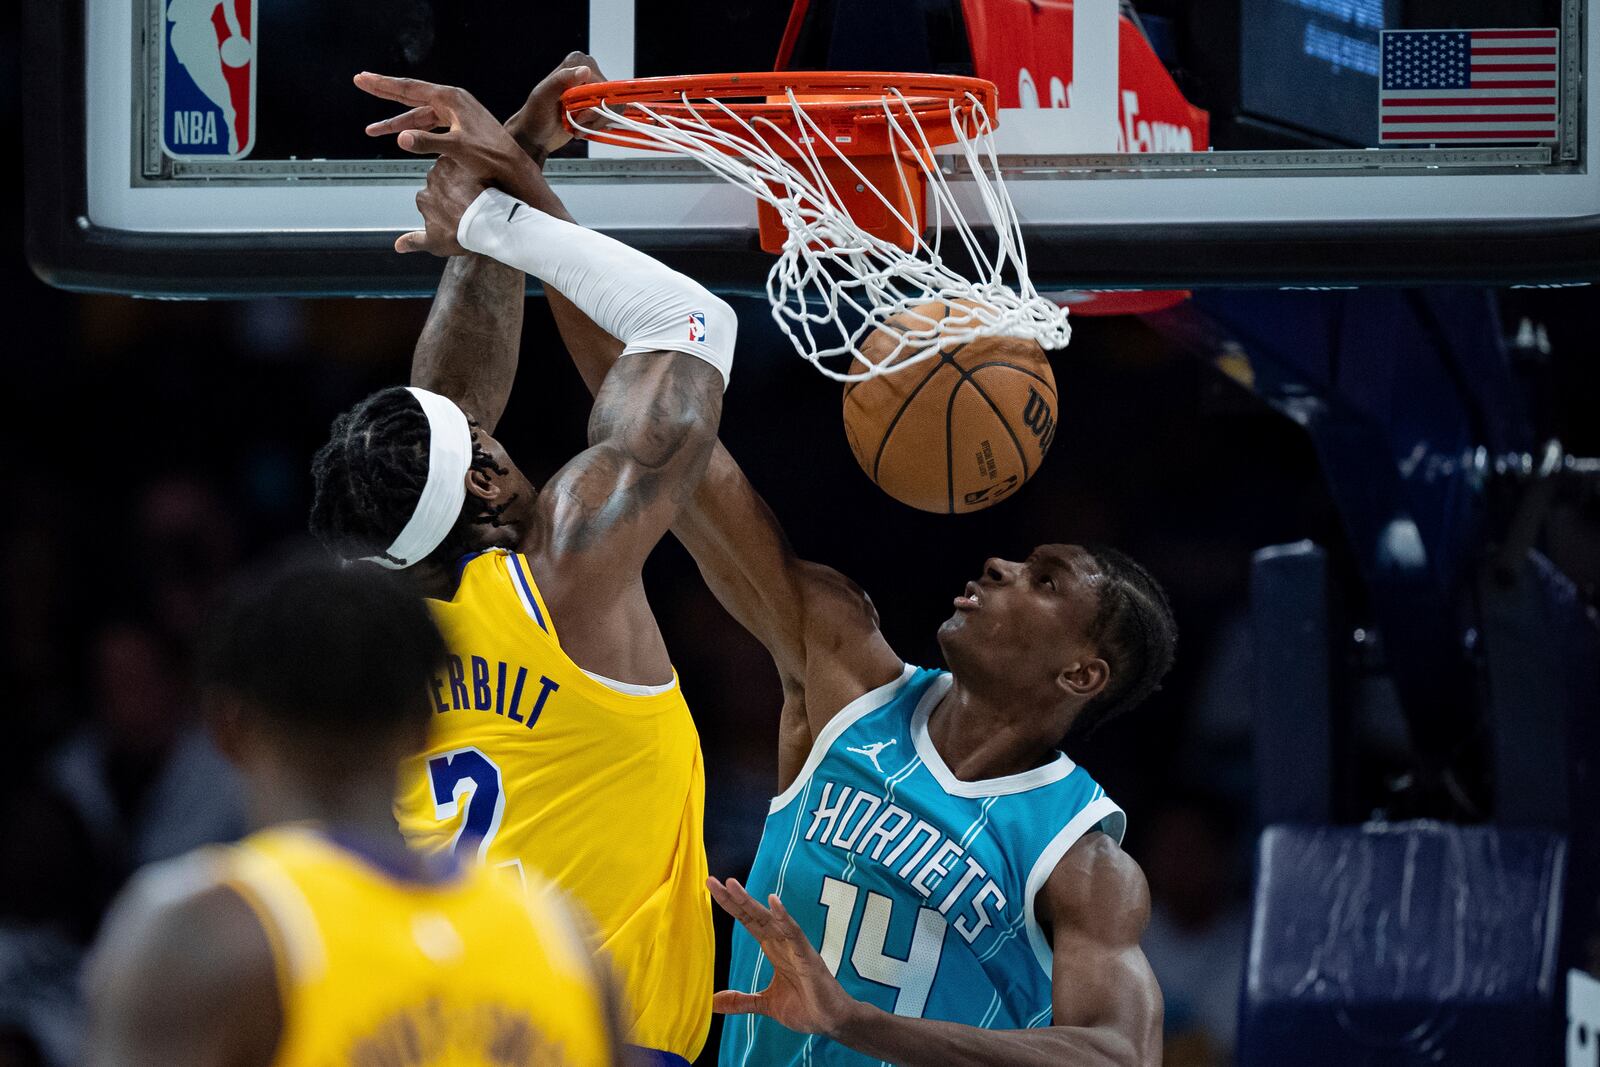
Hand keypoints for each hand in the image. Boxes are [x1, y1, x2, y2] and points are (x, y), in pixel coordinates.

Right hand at [356, 72, 533, 254]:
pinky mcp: (460, 125)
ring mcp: (457, 112)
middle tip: (360, 82)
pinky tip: (401, 136)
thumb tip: (401, 137)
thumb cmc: (490, 157)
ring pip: (419, 114)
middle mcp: (453, 100)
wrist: (514, 166)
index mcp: (450, 98)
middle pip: (411, 95)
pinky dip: (414, 130)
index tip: (362, 79)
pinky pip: (430, 124)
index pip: (409, 88)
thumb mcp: (457, 149)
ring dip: (397, 123)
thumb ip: (427, 142)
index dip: (383, 85)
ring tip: (372, 131)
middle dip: (384, 93)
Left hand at [505, 51, 606, 163]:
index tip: (577, 111)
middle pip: (610, 96)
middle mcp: (587, 72)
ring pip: (613, 108)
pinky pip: (612, 116)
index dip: (593, 100)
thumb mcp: (543, 96)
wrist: (535, 135)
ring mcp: (594, 89)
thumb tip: (585, 70)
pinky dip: (597, 126)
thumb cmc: (535, 115)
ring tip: (577, 125)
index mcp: (575, 63)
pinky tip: (581, 128)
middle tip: (576, 121)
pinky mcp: (598, 105)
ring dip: (595, 122)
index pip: (600, 82)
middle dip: (594, 114)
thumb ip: (561, 80)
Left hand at [707, 877, 861, 1038]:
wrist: (831, 1021)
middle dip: (733, 898)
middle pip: (754, 915)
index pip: (747, 921)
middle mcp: (782, 942)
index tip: (712, 887)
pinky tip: (774, 903)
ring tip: (733, 886)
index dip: (731, 905)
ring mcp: (795, 947)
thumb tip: (712, 1002)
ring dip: (751, 902)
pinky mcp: (808, 956)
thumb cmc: (805, 1007)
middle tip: (712, 881)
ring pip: (770, 919)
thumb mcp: (766, 1004)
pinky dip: (784, 918)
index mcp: (773, 948)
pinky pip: (795, 933)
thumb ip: (741, 1001)